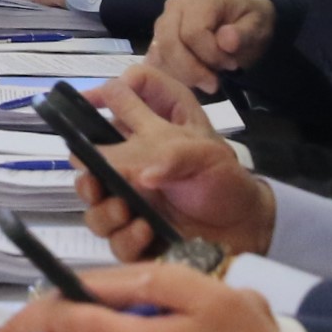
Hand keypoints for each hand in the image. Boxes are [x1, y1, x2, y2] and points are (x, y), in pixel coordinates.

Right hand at [77, 75, 275, 261]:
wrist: (246, 228)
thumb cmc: (227, 180)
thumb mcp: (208, 154)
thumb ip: (172, 155)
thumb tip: (140, 176)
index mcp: (148, 130)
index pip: (118, 97)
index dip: (99, 93)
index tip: (85, 104)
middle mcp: (131, 161)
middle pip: (86, 157)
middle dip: (85, 169)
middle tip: (96, 178)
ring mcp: (129, 198)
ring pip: (93, 203)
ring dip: (104, 208)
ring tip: (127, 210)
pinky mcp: (134, 234)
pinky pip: (113, 239)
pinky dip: (126, 236)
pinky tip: (147, 231)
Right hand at [145, 0, 276, 94]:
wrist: (242, 19)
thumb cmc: (249, 22)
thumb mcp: (258, 26)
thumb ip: (243, 34)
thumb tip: (226, 41)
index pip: (193, 32)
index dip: (211, 55)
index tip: (231, 66)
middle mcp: (175, 6)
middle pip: (169, 43)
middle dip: (192, 70)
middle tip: (214, 83)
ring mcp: (163, 21)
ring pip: (159, 53)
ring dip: (181, 75)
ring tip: (206, 80)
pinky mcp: (157, 37)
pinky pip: (155, 59)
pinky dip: (170, 74)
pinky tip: (190, 80)